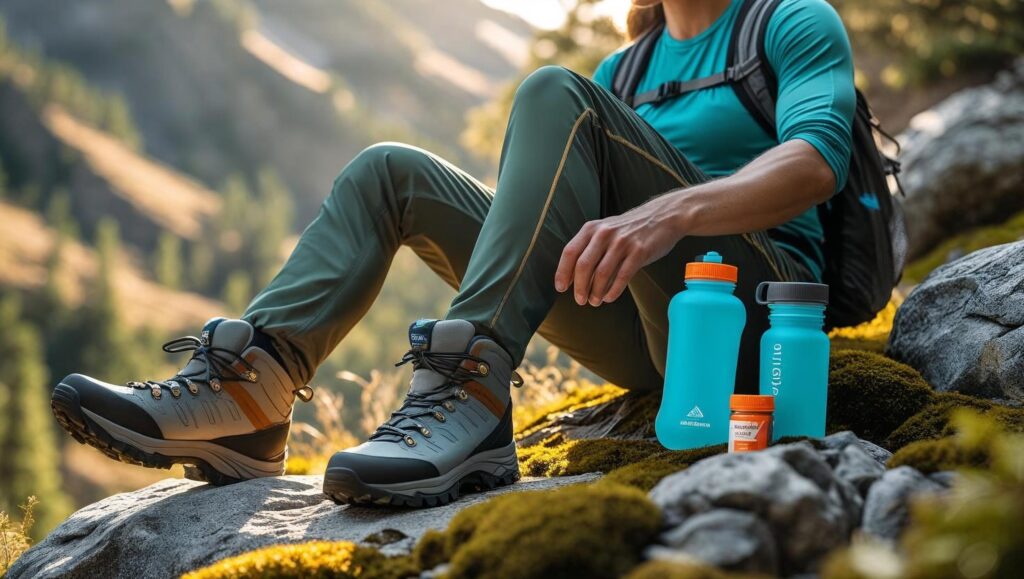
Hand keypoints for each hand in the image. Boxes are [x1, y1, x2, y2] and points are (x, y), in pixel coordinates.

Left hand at [554, 197, 682, 305]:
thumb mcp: (606, 230)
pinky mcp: (639, 252)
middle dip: (579, 287)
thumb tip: (573, 276)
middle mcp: (605, 234)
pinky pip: (622, 276)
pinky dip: (613, 291)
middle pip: (583, 266)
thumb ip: (590, 248)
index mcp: (592, 229)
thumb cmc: (631, 228)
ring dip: (596, 292)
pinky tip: (609, 297)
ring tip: (595, 301)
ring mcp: (622, 242)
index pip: (570, 252)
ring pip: (602, 273)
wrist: (664, 216)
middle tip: (580, 300)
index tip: (561, 288)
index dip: (562, 272)